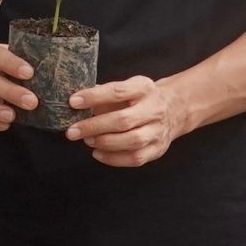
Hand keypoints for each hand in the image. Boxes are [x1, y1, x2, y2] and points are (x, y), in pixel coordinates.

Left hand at [67, 74, 193, 167]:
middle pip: (123, 120)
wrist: (173, 109)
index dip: (94, 97)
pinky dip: (114, 159)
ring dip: (104, 143)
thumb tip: (75, 102)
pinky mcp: (158, 149)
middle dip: (94, 126)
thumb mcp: (126, 87)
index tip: (73, 102)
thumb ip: (103, 93)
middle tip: (72, 131)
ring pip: (131, 141)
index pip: (117, 91)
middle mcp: (154, 109)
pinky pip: (135, 158)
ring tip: (87, 140)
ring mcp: (158, 130)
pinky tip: (98, 153)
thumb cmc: (139, 98)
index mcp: (143, 88)